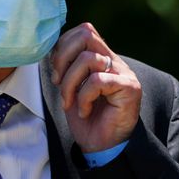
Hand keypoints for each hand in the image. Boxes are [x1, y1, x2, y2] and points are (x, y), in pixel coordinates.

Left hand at [50, 23, 141, 152]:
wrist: (101, 147)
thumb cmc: (86, 118)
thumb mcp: (70, 87)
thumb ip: (65, 66)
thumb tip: (48, 49)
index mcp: (102, 57)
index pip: (84, 30)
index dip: (63, 46)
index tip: (55, 73)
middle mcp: (114, 61)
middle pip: (86, 34)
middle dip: (63, 57)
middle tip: (57, 82)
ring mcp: (124, 73)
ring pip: (88, 58)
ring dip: (70, 83)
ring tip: (69, 102)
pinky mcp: (129, 88)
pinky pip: (98, 81)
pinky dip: (84, 97)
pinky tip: (84, 111)